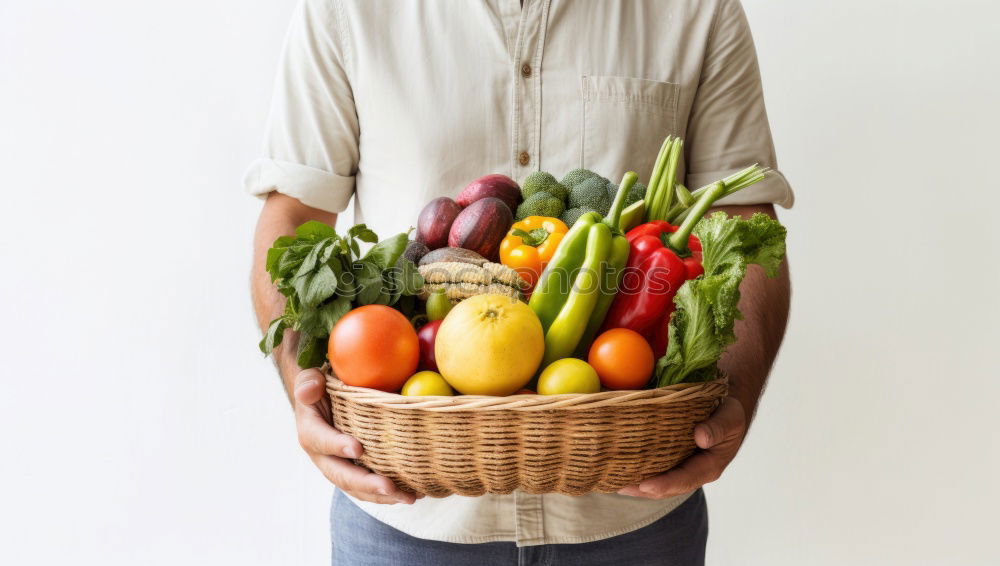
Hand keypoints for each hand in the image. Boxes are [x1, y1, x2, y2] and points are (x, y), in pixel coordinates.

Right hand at [293, 368, 416, 504]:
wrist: (325, 402)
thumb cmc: (322, 387)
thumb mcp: (311, 379)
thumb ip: (309, 382)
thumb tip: (309, 389)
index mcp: (310, 432)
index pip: (320, 440)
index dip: (337, 446)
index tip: (357, 448)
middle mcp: (323, 456)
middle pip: (341, 475)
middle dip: (365, 483)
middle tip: (389, 487)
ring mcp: (340, 467)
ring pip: (357, 488)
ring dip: (382, 496)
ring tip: (409, 497)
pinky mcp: (356, 472)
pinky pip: (369, 488)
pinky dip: (389, 494)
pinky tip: (413, 493)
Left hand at [617, 396, 746, 498]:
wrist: (725, 409)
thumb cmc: (728, 413)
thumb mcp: (730, 417)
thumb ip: (718, 428)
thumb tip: (700, 436)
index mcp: (709, 466)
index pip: (685, 479)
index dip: (665, 484)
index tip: (645, 485)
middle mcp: (693, 472)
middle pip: (667, 487)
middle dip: (642, 489)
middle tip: (619, 486)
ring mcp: (682, 467)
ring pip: (657, 482)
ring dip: (636, 484)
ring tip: (613, 482)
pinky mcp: (672, 459)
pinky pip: (654, 469)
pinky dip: (638, 471)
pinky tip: (619, 468)